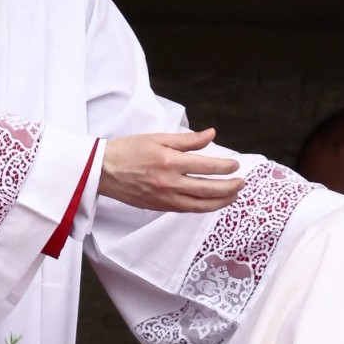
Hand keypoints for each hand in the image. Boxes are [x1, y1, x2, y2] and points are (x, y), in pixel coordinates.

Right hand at [98, 128, 244, 212]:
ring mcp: (164, 198)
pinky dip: (203, 207)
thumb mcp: (159, 138)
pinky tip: (212, 202)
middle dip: (229, 187)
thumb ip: (188, 140)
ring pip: (200, 205)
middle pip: (208, 189)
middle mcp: (169, 182)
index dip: (225, 167)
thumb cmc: (129, 150)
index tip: (235, 165)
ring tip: (233, 196)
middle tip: (241, 183)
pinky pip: (187, 209)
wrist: (102, 170)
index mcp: (170, 161)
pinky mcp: (159, 207)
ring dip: (220, 202)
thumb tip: (212, 134)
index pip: (206, 166)